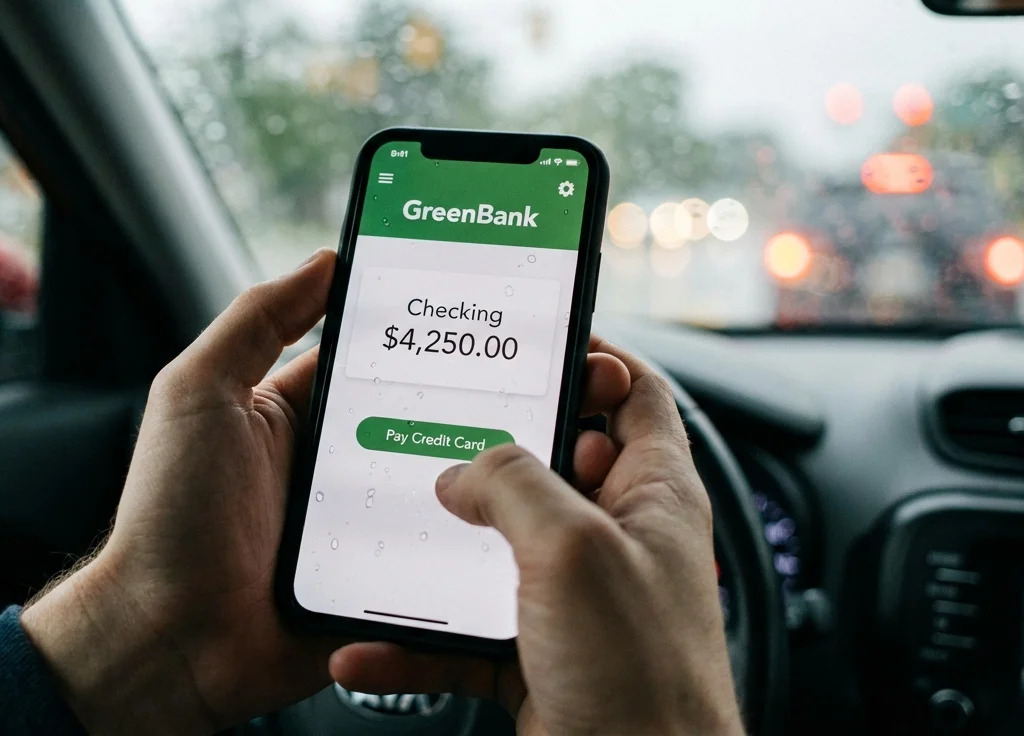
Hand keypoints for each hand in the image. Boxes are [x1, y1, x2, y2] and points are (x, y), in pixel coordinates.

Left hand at [18, 251, 639, 734]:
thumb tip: (322, 261)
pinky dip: (470, 541)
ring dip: (479, 475)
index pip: (372, 364)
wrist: (169, 639)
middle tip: (534, 384)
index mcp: (294, 416)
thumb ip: (255, 321)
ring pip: (442, 489)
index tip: (479, 314)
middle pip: (419, 424)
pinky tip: (507, 523)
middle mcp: (334, 470)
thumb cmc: (169, 515)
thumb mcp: (198, 393)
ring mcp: (362, 530)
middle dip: (470, 407)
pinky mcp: (381, 585)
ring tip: (535, 450)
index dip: (420, 339)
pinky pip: (439, 557)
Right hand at [330, 343, 743, 735]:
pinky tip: (371, 648)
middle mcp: (617, 542)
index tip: (529, 339)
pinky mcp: (538, 661)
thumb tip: (463, 470)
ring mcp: (576, 604)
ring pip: (496, 554)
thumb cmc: (645, 684)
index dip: (589, 357)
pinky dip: (415, 643)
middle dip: (486, 454)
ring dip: (438, 554)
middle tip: (434, 430)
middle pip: (549, 468)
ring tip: (392, 534)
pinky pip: (464, 637)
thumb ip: (514, 486)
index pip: (633, 394)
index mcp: (652, 495)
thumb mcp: (573, 551)